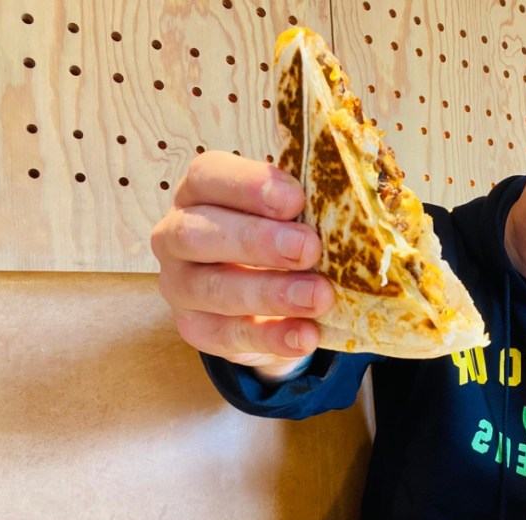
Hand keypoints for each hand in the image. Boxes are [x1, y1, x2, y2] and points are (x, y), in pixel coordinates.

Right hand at [150, 151, 334, 377]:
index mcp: (199, 192)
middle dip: (257, 241)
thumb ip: (305, 207)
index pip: (208, 177)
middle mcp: (177, 235)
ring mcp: (180, 285)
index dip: (249, 185)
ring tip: (319, 297)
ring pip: (213, 289)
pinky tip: (306, 336)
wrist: (262, 300)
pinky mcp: (195, 329)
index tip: (295, 200)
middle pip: (199, 234)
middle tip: (309, 249)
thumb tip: (348, 206)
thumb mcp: (288, 214)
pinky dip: (271, 337)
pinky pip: (227, 336)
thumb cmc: (277, 237)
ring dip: (270, 293)